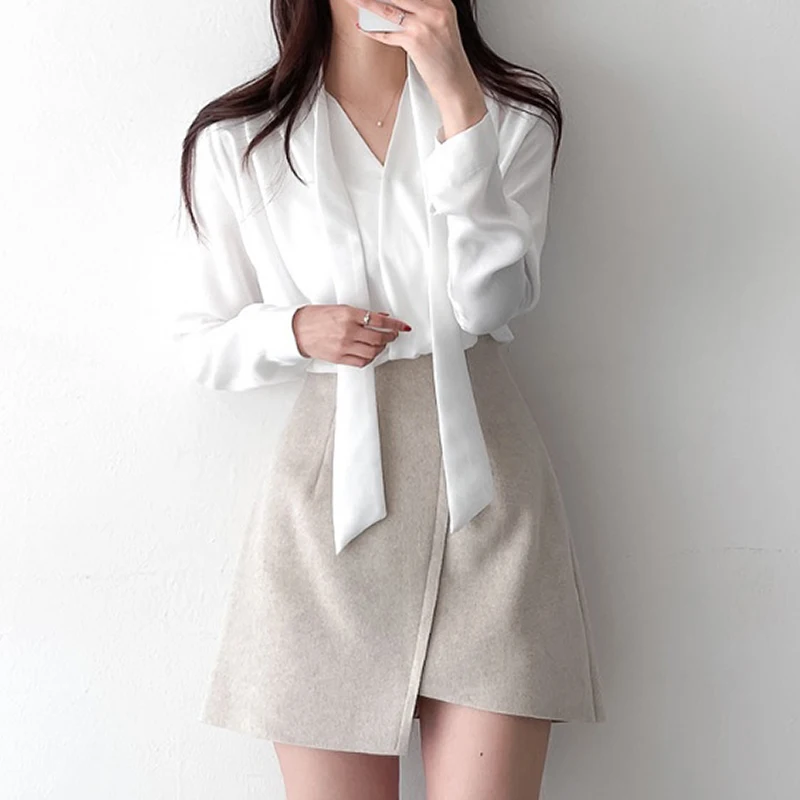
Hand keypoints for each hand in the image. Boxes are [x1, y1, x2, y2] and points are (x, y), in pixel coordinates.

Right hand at [292, 304, 411, 366]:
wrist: (298, 330)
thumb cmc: (316, 318)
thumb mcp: (340, 309)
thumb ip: (362, 314)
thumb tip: (381, 317)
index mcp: (348, 314)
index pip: (379, 321)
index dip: (395, 324)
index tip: (402, 326)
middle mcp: (347, 331)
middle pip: (379, 338)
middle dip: (390, 337)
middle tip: (393, 335)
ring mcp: (344, 346)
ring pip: (373, 352)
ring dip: (382, 348)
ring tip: (382, 344)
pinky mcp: (340, 358)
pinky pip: (362, 362)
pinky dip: (370, 358)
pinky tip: (370, 353)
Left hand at [349, 0, 487, 135]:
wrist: (456, 84)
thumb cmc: (447, 60)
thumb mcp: (441, 27)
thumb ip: (424, 13)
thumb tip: (397, 6)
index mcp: (443, 3)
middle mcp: (435, 10)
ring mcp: (425, 24)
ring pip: (389, 9)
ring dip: (367, 3)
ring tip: (355, 0)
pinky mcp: (415, 41)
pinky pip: (387, 33)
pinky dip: (372, 31)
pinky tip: (362, 27)